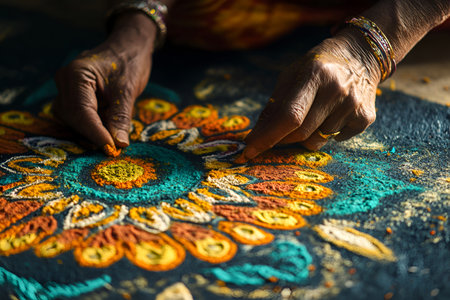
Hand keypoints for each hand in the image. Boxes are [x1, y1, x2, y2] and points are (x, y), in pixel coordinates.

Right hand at [53, 12, 155, 148]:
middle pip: (73, 117)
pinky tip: (106, 130)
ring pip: (72, 119)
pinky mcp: (73, 95)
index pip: (81, 111)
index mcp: (77, 74)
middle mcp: (65, 80)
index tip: (110, 148)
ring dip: (91, 131)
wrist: (129, 47)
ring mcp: (66, 87)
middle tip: (113, 148)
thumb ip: (121, 118)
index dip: (95, 133)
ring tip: (112, 138)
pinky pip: (77, 115)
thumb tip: (119, 144)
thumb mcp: (128, 90)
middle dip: (92, 134)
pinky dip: (91, 125)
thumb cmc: (129, 63)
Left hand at [237, 29, 381, 162]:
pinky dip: (328, 133)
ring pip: (316, 141)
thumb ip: (274, 105)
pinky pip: (336, 140)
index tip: (248, 152)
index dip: (267, 137)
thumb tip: (255, 137)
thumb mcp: (292, 75)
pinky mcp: (366, 117)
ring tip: (314, 112)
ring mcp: (354, 105)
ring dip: (306, 136)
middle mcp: (337, 90)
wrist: (362, 55)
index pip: (289, 116)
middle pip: (300, 133)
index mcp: (314, 74)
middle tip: (278, 134)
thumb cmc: (318, 66)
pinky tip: (333, 113)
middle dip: (282, 139)